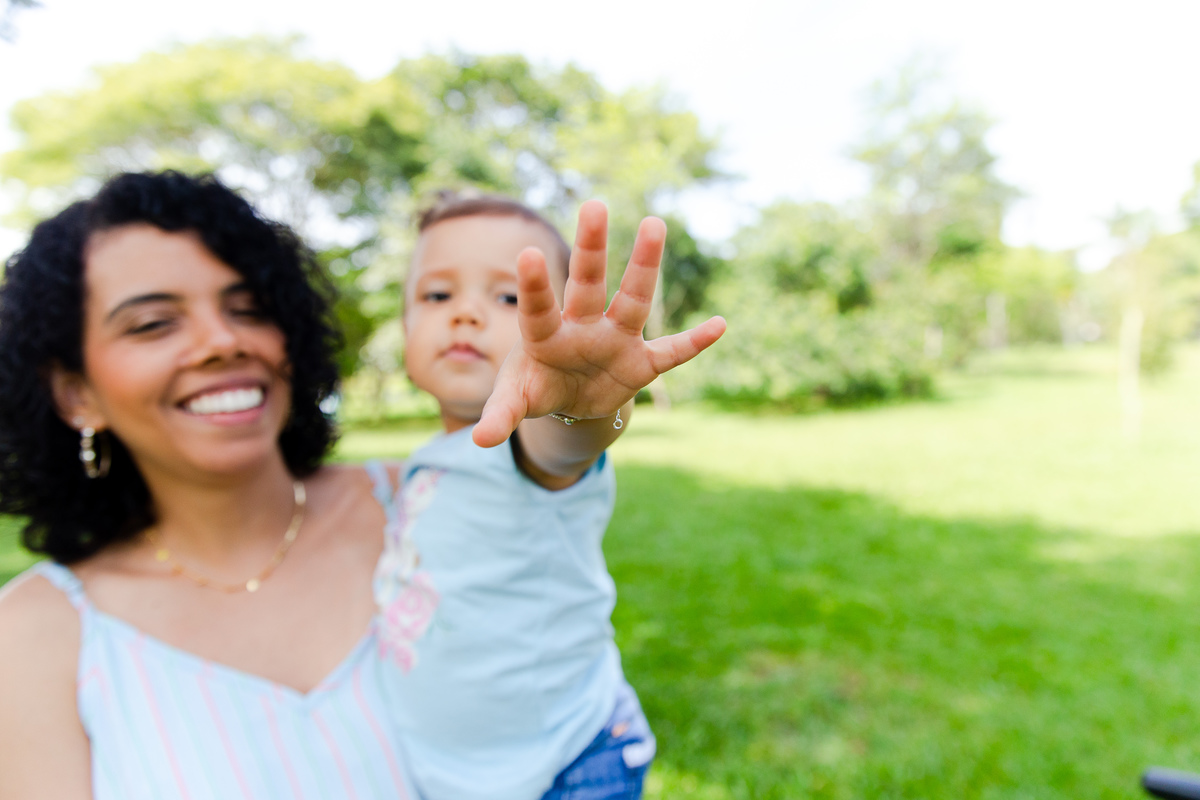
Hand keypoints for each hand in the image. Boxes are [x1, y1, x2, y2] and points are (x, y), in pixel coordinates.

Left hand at [472, 200, 726, 447]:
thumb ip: (500, 415)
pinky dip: (694, 343)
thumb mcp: (515, 401)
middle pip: (586, 283)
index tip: (529, 253)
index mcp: (544, 336)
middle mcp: (581, 327)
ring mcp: (614, 340)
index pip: (537, 308)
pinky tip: (719, 324)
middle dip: (591, 248)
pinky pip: (671, 353)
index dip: (534, 285)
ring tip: (654, 223)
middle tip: (594, 205)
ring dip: (644, 266)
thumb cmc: (535, 387)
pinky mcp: (640, 363)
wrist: (569, 401)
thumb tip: (478, 440)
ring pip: (632, 300)